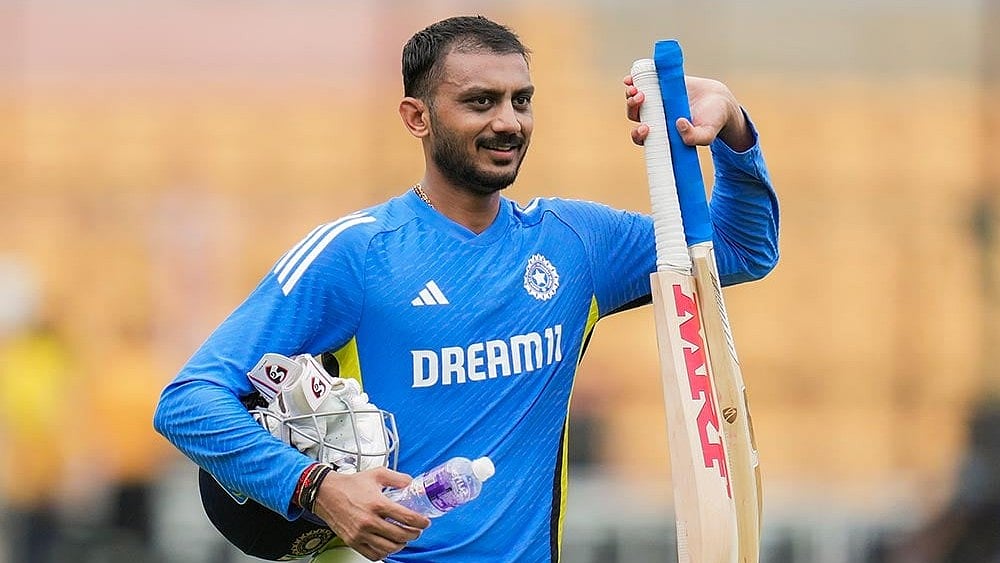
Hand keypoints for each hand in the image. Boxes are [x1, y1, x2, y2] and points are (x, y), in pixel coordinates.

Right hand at [311, 467, 430, 560]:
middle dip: (413, 534)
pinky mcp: (353, 541)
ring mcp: (360, 533)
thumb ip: (396, 478)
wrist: (326, 493)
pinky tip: (388, 546)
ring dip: (400, 545)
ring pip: (388, 548)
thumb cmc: (350, 484)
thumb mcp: (376, 474)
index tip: (425, 522)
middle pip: (400, 535)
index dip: (420, 522)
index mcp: (377, 503)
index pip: (407, 518)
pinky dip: (384, 553)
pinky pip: (373, 555)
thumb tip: (410, 483)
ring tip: (404, 539)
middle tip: (417, 531)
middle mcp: (369, 521)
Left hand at [624, 74, 752, 151]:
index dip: (638, 134)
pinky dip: (634, 80)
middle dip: (632, 108)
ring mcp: (655, 101)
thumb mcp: (706, 133)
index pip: (642, 138)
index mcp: (661, 133)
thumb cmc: (711, 121)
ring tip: (636, 88)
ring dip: (630, 95)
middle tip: (640, 98)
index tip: (646, 128)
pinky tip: (630, 79)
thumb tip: (679, 124)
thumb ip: (694, 137)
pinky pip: (642, 83)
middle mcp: (655, 117)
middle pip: (635, 115)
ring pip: (634, 100)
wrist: (718, 100)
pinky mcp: (659, 85)